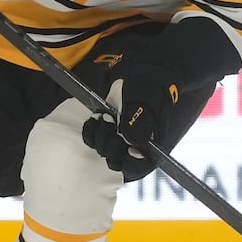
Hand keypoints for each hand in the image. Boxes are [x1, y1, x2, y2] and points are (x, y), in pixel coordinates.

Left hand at [81, 58, 181, 175]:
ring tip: (106, 118)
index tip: (127, 151)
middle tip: (112, 123)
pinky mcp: (106, 130)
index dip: (131, 165)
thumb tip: (134, 142)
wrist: (142, 74)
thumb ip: (141, 120)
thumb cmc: (150, 88)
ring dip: (99, 135)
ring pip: (103, 151)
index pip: (141, 168)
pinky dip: (90, 130)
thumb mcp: (148, 101)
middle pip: (117, 161)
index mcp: (151, 144)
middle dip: (110, 144)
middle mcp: (134, 146)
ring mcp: (119, 139)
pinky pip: (92, 139)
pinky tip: (95, 119)